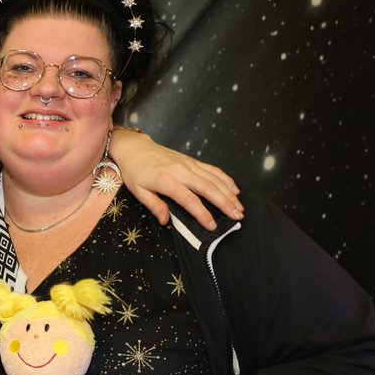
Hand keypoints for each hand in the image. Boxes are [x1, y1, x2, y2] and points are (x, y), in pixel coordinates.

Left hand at [112, 128, 242, 229]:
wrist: (135, 148)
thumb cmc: (135, 171)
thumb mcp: (138, 191)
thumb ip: (154, 206)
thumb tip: (165, 221)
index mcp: (166, 180)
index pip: (189, 200)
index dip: (202, 214)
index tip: (212, 226)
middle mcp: (181, 171)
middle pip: (208, 188)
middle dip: (224, 203)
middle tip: (236, 216)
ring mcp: (189, 164)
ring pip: (214, 179)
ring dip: (229, 193)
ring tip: (239, 207)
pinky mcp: (192, 160)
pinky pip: (213, 169)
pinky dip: (226, 179)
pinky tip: (234, 189)